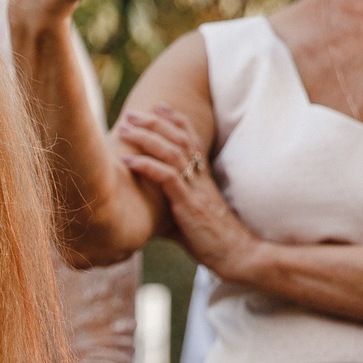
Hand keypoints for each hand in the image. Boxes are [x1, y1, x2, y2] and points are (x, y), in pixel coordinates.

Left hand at [114, 103, 261, 278]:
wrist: (238, 256)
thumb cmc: (212, 242)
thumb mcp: (187, 222)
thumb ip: (169, 213)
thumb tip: (146, 218)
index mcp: (203, 178)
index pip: (191, 139)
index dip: (176, 120)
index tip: (159, 106)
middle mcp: (200, 178)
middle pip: (178, 138)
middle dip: (153, 122)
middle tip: (131, 114)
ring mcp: (195, 189)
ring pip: (171, 152)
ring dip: (146, 137)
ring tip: (124, 128)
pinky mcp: (189, 205)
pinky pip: (167, 177)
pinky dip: (146, 165)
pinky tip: (127, 159)